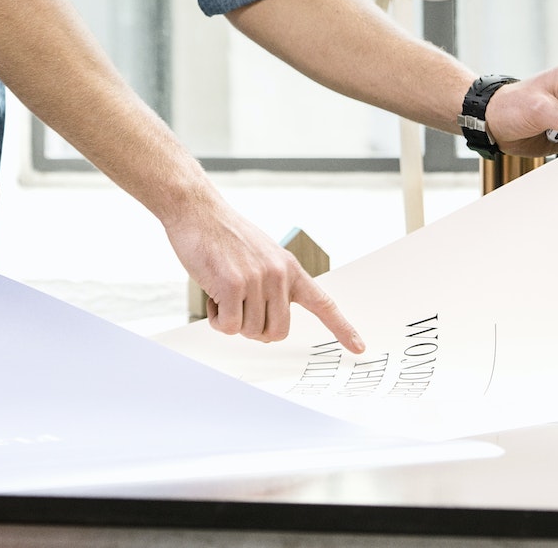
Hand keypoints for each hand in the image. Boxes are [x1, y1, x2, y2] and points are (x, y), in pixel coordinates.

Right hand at [166, 196, 365, 352]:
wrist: (198, 211)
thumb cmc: (223, 235)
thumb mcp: (261, 255)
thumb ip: (272, 284)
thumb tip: (268, 322)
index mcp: (289, 268)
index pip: (322, 303)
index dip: (342, 328)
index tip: (360, 347)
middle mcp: (278, 275)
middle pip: (277, 333)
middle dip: (255, 329)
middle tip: (237, 307)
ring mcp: (257, 280)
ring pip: (250, 332)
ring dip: (230, 319)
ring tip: (221, 290)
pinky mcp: (233, 285)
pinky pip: (228, 327)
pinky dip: (216, 319)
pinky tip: (212, 293)